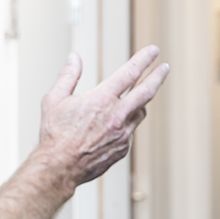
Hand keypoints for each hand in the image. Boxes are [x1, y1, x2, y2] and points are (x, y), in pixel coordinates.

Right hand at [37, 47, 169, 187]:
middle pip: (146, 92)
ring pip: (140, 112)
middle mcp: (117, 116)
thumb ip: (68, 76)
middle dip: (158, 77)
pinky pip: (130, 131)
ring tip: (141, 95)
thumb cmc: (54, 135)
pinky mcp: (122, 149)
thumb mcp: (54, 99)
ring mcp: (122, 134)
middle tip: (165, 68)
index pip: (129, 73)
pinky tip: (116, 124)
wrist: (59, 167)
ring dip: (141, 102)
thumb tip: (74, 57)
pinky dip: (126, 124)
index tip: (153, 51)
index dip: (144, 59)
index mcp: (102, 100)